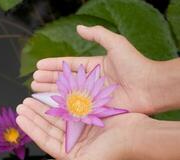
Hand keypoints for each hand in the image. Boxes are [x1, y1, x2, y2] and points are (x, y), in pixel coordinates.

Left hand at [16, 98, 148, 159]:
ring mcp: (79, 128)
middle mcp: (72, 141)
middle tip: (22, 104)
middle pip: (48, 126)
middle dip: (34, 115)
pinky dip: (58, 101)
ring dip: (43, 107)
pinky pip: (67, 107)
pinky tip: (48, 94)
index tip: (20, 117)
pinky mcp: (87, 116)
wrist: (137, 135)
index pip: (45, 140)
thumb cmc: (113, 152)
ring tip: (30, 98)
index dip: (32, 128)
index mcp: (70, 153)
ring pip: (56, 116)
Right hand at [31, 25, 158, 113]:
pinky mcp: (94, 108)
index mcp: (93, 66)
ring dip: (50, 91)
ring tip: (35, 89)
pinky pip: (74, 106)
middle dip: (47, 79)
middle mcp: (89, 81)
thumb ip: (97, 35)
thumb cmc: (135, 64)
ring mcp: (91, 96)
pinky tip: (48, 103)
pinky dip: (61, 105)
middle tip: (33, 79)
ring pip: (65, 93)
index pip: (68, 64)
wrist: (149, 87)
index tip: (39, 65)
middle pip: (63, 79)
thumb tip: (79, 28)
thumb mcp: (116, 43)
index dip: (53, 65)